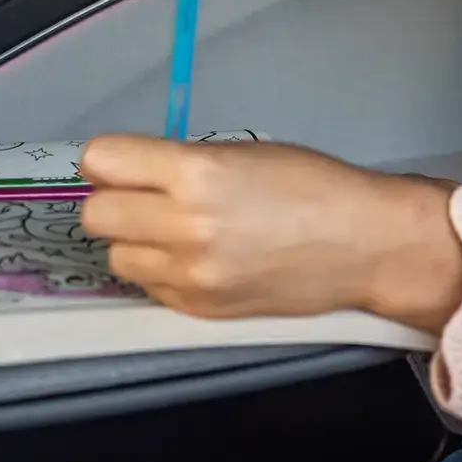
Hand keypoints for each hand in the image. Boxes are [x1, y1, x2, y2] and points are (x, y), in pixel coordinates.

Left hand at [78, 134, 461, 332]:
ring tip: (175, 232)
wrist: (364, 245)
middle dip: (116, 201)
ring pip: (116, 256)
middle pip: (97, 214)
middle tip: (148, 198)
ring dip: (136, 241)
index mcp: (196, 173)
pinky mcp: (200, 308)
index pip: (100, 160)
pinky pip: (149, 287)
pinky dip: (163, 272)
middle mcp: (185, 225)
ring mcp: (191, 273)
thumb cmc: (312, 186)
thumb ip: (179, 163)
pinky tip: (198, 258)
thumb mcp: (242, 153)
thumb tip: (126, 173)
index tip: (124, 164)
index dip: (109, 160)